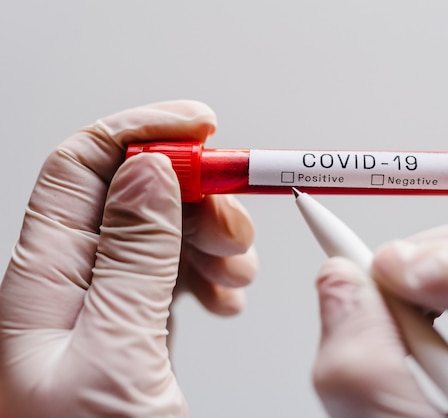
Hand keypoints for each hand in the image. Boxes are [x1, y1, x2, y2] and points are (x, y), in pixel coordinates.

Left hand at [0, 100, 257, 417]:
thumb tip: (147, 174)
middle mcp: (67, 286)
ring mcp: (102, 306)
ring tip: (236, 270)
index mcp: (43, 282)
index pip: (81, 167)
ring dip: (206, 235)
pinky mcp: (131, 327)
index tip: (200, 127)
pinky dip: (205, 271)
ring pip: (156, 232)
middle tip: (234, 227)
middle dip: (191, 194)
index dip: (139, 133)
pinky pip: (168, 274)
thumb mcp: (116, 355)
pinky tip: (224, 293)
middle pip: (128, 195)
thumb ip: (130, 258)